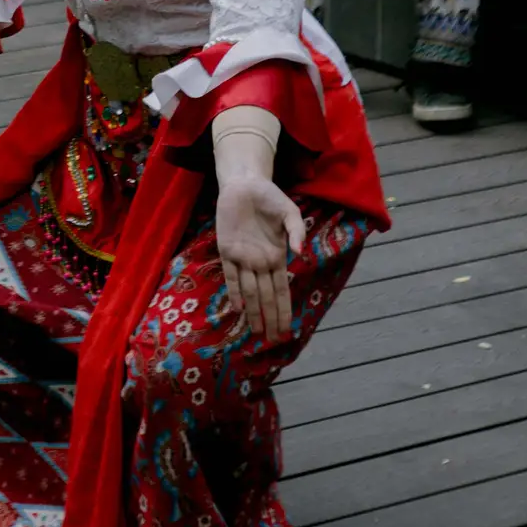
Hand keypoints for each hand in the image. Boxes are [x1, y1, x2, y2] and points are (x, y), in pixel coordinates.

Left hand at [216, 173, 304, 344]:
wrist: (245, 184)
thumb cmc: (270, 198)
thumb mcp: (289, 212)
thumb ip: (297, 231)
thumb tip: (300, 254)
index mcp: (276, 257)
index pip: (281, 291)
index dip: (284, 311)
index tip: (287, 331)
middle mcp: (259, 262)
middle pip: (265, 297)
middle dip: (269, 319)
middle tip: (270, 342)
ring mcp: (242, 257)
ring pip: (249, 291)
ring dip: (252, 312)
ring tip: (255, 333)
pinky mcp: (226, 249)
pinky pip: (230, 274)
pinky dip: (233, 291)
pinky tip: (237, 308)